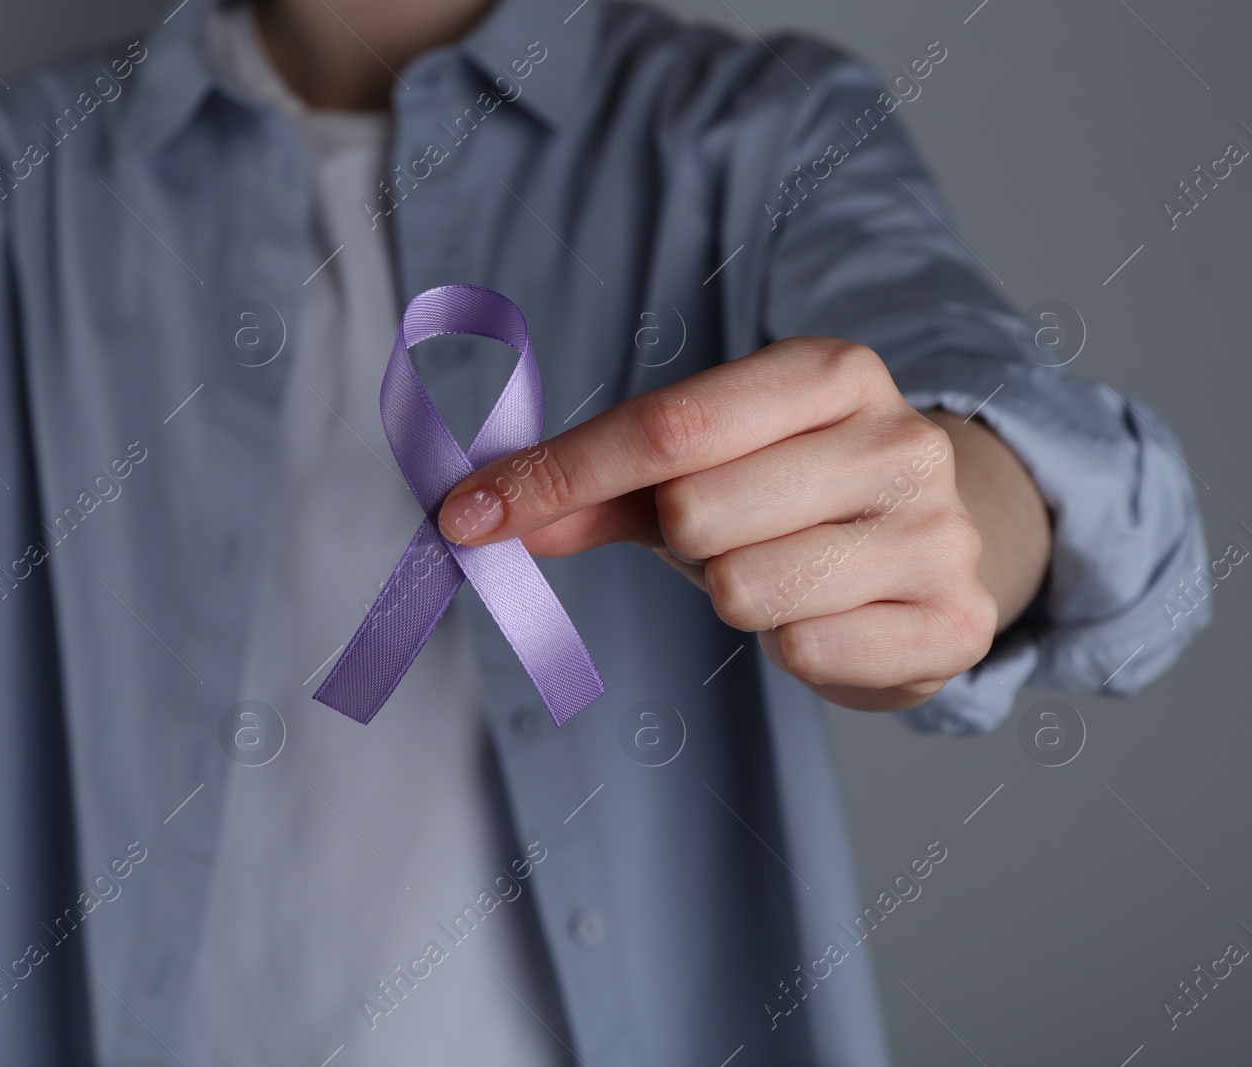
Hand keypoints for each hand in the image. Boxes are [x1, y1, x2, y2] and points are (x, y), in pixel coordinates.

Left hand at [437, 337, 1049, 711]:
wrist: (941, 541)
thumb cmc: (794, 493)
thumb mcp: (698, 467)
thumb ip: (592, 487)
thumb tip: (475, 517)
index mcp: (831, 372)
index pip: (665, 425)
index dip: (554, 477)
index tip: (466, 517)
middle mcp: (897, 441)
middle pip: (696, 510)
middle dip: (682, 537)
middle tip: (723, 532)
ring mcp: (935, 534)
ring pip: (743, 588)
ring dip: (733, 592)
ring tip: (779, 569)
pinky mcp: (952, 622)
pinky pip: (802, 651)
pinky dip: (788, 644)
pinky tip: (825, 614)